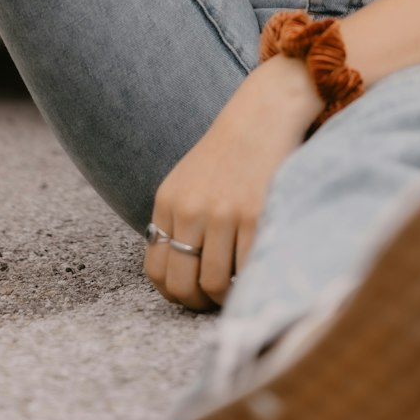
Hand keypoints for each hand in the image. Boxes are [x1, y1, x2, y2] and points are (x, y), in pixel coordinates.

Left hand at [144, 55, 323, 311]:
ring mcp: (223, 214)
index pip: (156, 270)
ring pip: (216, 284)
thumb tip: (178, 275)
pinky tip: (257, 270)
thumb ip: (177, 221)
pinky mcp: (256, 216)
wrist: (263, 115)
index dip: (174, 293)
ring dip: (228, 296)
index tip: (193, 295)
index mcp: (168, 203)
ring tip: (239, 286)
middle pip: (182, 285)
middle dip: (199, 303)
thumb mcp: (187, 182)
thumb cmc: (228, 154)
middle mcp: (190, 210)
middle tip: (216, 300)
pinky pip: (247, 269)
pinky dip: (251, 280)